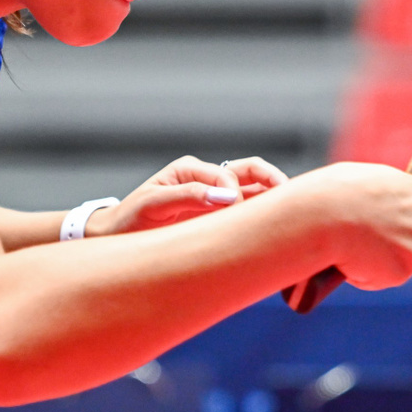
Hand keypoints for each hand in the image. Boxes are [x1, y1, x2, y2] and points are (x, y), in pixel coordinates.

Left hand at [87, 154, 288, 235]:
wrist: (117, 240)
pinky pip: (249, 214)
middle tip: (290, 198)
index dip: (237, 192)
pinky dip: (266, 218)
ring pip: (256, 192)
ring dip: (274, 199)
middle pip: (252, 171)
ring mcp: (216, 200)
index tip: (237, 214)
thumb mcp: (153, 204)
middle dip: (274, 181)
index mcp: (191, 170)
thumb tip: (228, 196)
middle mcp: (208, 180)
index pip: (228, 174)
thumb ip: (189, 196)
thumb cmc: (130, 220)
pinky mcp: (220, 220)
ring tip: (294, 212)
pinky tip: (278, 230)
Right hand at [288, 162, 411, 291]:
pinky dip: (366, 274)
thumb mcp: (375, 180)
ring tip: (354, 245)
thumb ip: (393, 195)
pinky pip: (382, 278)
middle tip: (371, 238)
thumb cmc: (342, 191)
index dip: (404, 218)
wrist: (324, 216)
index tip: (387, 220)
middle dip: (401, 243)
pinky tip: (350, 258)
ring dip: (382, 261)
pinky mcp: (401, 275)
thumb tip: (389, 205)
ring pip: (403, 263)